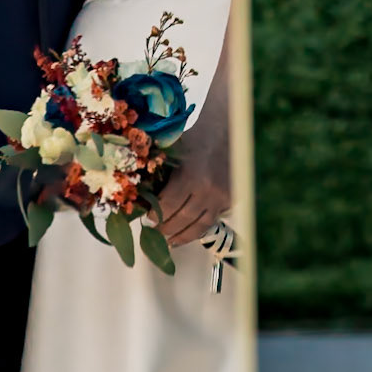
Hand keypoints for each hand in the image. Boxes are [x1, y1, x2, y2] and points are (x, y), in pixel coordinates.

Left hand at [158, 123, 231, 247]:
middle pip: (183, 219)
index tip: (147, 219)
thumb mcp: (173, 148)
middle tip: (154, 233)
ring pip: (200, 225)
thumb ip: (158, 170)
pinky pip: (213, 219)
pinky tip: (188, 232)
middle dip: (167, 229)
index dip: (156, 215)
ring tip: (170, 242)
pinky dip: (199, 228)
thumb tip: (140, 193)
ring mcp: (223, 197)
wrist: (228, 129)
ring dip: (183, 236)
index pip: (169, 204)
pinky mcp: (232, 200)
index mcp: (190, 175)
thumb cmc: (195, 136)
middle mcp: (209, 190)